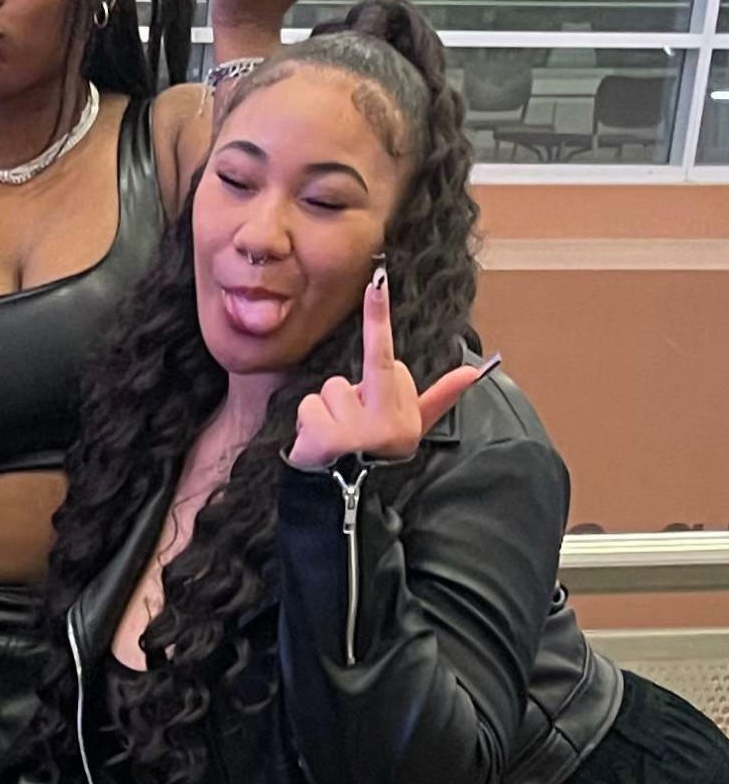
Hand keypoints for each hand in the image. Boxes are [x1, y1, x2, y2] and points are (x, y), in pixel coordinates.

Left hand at [286, 267, 493, 472]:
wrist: (349, 503)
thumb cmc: (378, 460)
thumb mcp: (410, 432)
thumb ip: (437, 399)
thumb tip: (474, 370)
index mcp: (403, 415)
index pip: (389, 358)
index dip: (378, 316)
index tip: (375, 280)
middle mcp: (383, 422)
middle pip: (349, 379)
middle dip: (346, 398)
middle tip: (352, 431)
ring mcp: (353, 432)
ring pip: (327, 392)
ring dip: (325, 414)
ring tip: (335, 442)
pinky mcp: (324, 439)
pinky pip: (308, 408)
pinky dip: (309, 426)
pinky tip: (319, 448)